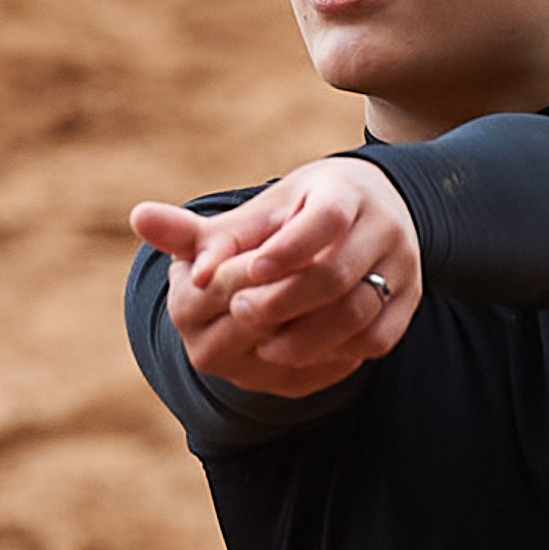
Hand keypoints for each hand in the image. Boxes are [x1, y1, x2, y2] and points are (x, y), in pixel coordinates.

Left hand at [129, 157, 421, 398]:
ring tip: (266, 348)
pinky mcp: (410, 300)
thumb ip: (204, 228)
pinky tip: (302, 357)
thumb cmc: (299, 212)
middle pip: (337, 273)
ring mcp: (403, 265)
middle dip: (285, 300)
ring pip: (361, 310)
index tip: (244, 274)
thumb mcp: (258, 212)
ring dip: (310, 336)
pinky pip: (380, 336)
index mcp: (344, 192)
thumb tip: (139, 219)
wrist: (374, 207)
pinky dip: (341, 351)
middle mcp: (382, 226)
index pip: (322, 220)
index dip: (284, 250)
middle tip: (240, 315)